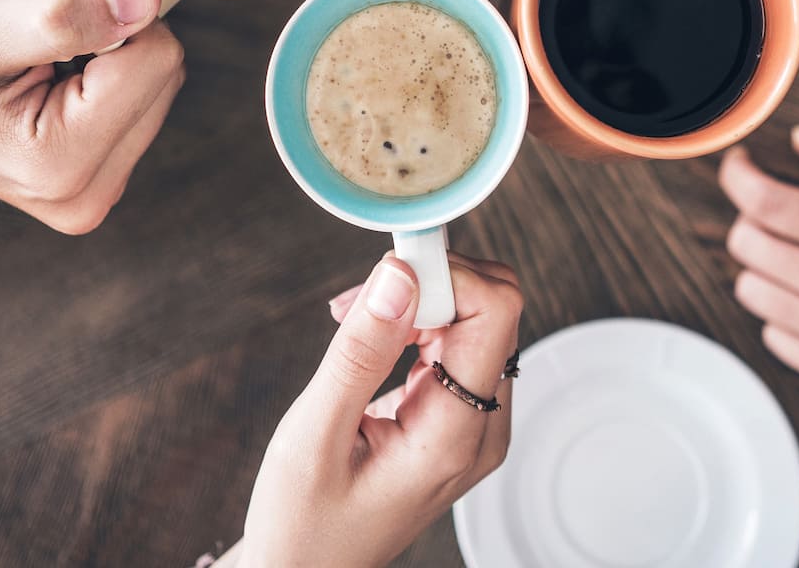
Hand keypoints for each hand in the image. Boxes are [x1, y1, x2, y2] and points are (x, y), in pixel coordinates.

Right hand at [0, 0, 184, 233]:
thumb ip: (68, 15)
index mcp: (62, 165)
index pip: (154, 58)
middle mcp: (88, 194)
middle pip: (158, 71)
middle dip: (107, 17)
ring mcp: (92, 191)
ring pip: (149, 78)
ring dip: (97, 35)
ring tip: (25, 33)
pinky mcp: (93, 174)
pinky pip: (130, 94)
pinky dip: (92, 59)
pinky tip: (38, 55)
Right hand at [226, 253, 521, 566]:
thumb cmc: (303, 525)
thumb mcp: (316, 434)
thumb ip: (362, 350)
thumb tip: (401, 274)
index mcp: (456, 435)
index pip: (495, 312)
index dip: (443, 275)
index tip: (385, 273)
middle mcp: (482, 427)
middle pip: (492, 308)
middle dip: (427, 283)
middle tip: (358, 304)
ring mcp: (474, 424)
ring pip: (475, 319)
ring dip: (416, 302)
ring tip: (352, 324)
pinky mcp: (457, 419)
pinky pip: (456, 344)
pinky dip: (414, 324)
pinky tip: (367, 341)